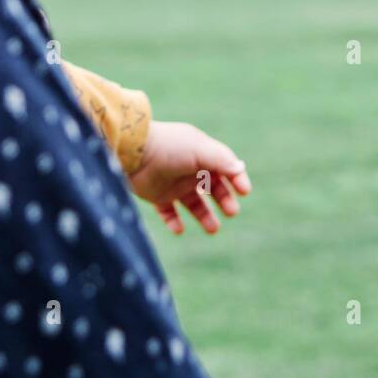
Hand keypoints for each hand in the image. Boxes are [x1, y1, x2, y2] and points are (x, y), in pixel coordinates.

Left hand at [128, 121, 251, 234]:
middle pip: (213, 187)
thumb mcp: (200, 150)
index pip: (225, 167)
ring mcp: (173, 183)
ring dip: (205, 216)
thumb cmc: (169, 148)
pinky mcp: (157, 196)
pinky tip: (179, 229)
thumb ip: (222, 160)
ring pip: (194, 203)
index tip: (244, 192)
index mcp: (201, 153)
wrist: (133, 153)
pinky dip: (175, 222)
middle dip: (225, 199)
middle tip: (232, 212)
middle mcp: (189, 169)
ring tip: (213, 229)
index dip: (237, 178)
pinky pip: (169, 212)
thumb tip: (240, 168)